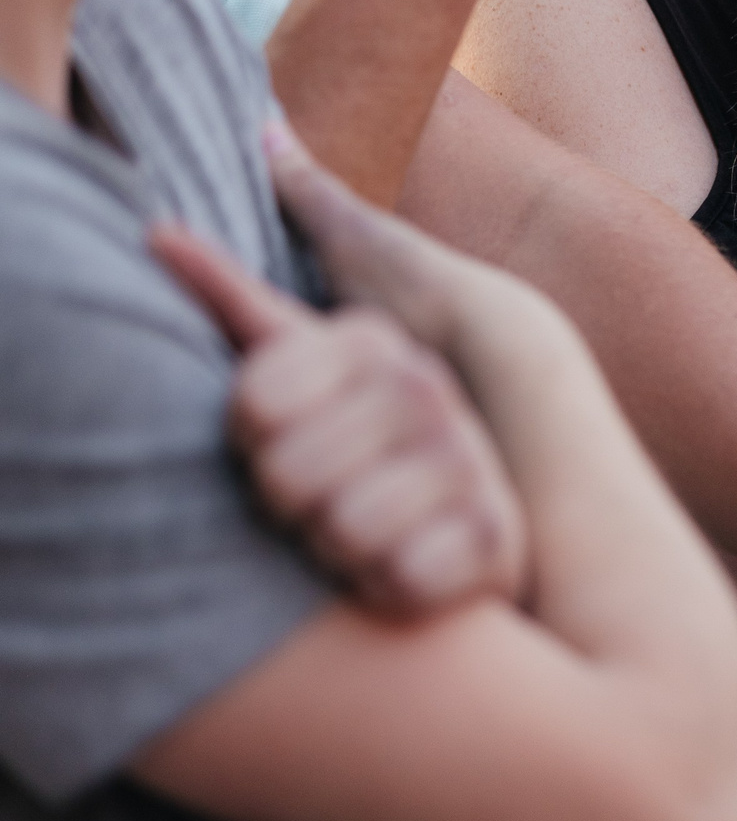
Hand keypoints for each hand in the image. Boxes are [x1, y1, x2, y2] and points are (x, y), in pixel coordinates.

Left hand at [151, 169, 528, 620]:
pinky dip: (390, 587)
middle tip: (319, 496)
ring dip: (339, 551)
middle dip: (290, 505)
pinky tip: (401, 565)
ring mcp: (470, 457)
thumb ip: (228, 298)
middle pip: (287, 474)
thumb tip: (153, 232)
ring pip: (344, 530)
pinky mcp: (497, 532)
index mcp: (374, 342)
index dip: (249, 441)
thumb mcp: (293, 363)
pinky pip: (402, 579)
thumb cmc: (347, 440)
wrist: (457, 508)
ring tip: (358, 531)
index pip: (253, 402)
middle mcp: (430, 388)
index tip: (274, 439)